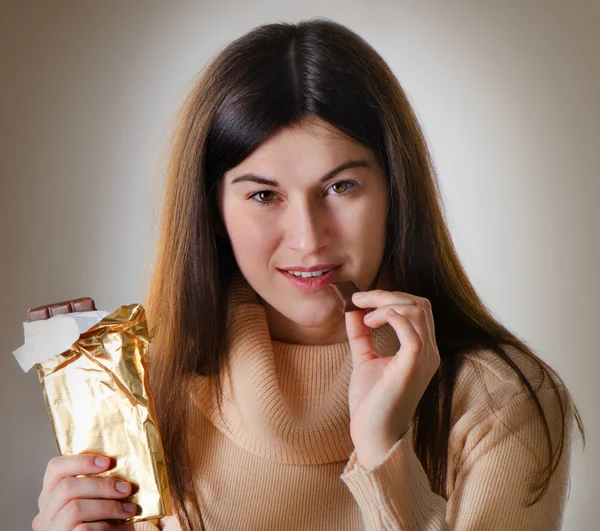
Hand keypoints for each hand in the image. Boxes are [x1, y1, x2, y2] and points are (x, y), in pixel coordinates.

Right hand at [33, 454, 137, 529]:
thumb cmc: (101, 527)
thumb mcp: (94, 503)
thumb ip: (95, 487)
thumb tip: (119, 464)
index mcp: (51, 498)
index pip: (55, 468)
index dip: (82, 460)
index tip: (107, 462)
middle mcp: (44, 515)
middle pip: (67, 487)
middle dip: (102, 486)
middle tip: (126, 489)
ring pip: (75, 508)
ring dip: (108, 506)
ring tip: (129, 510)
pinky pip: (83, 528)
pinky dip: (105, 526)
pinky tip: (118, 528)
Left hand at [344, 289, 439, 468]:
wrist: (372, 435)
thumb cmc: (371, 402)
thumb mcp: (365, 359)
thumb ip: (362, 335)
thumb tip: (352, 310)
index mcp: (421, 350)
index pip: (416, 308)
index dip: (389, 296)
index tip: (359, 300)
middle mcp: (429, 352)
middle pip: (418, 304)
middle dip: (386, 295)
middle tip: (358, 300)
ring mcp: (424, 360)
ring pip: (417, 312)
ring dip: (386, 304)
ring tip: (364, 317)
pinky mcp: (412, 369)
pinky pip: (413, 334)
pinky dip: (394, 318)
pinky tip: (372, 321)